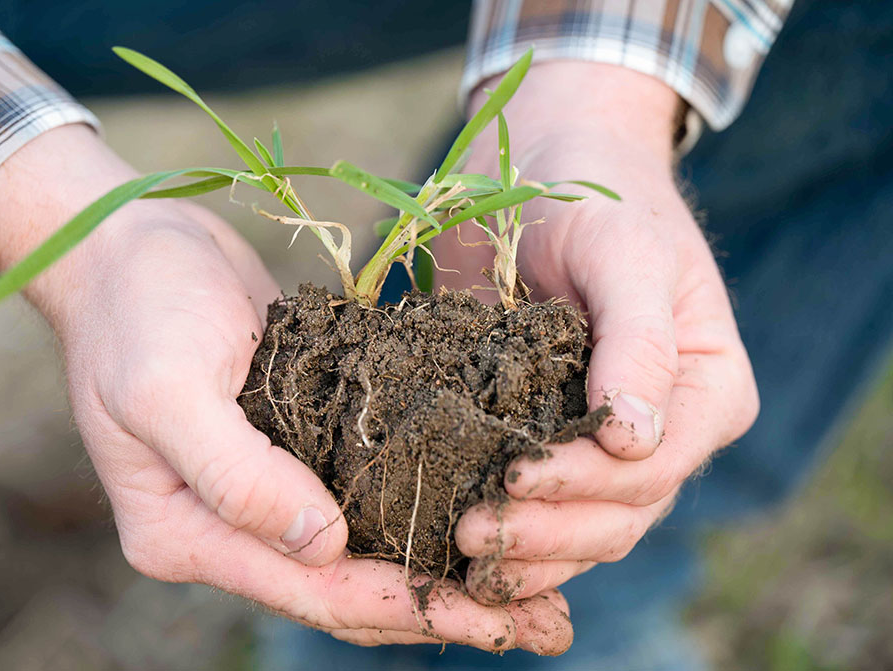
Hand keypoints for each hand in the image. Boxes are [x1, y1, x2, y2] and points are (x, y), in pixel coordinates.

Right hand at [0, 126, 574, 651]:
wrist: (129, 245)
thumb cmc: (136, 309)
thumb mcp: (169, 390)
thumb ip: (238, 476)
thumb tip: (328, 546)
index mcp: (187, 534)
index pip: (311, 589)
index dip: (406, 606)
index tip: (496, 616)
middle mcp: (225, 529)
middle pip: (345, 590)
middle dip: (441, 611)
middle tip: (546, 625)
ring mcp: (259, 492)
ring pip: (362, 553)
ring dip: (442, 574)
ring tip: (534, 592)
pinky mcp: (290, 447)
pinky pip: (362, 497)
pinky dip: (419, 514)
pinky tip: (481, 514)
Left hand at [436, 63, 759, 602]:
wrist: (546, 162)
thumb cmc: (597, 197)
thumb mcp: (625, 255)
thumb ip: (640, 343)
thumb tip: (636, 441)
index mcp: (704, 390)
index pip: (654, 466)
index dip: (586, 483)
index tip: (516, 476)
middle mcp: (663, 431)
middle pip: (618, 514)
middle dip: (548, 532)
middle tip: (471, 532)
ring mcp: (602, 444)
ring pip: (579, 529)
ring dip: (523, 549)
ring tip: (458, 548)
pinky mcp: (545, 439)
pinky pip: (536, 507)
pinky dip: (504, 531)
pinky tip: (453, 546)